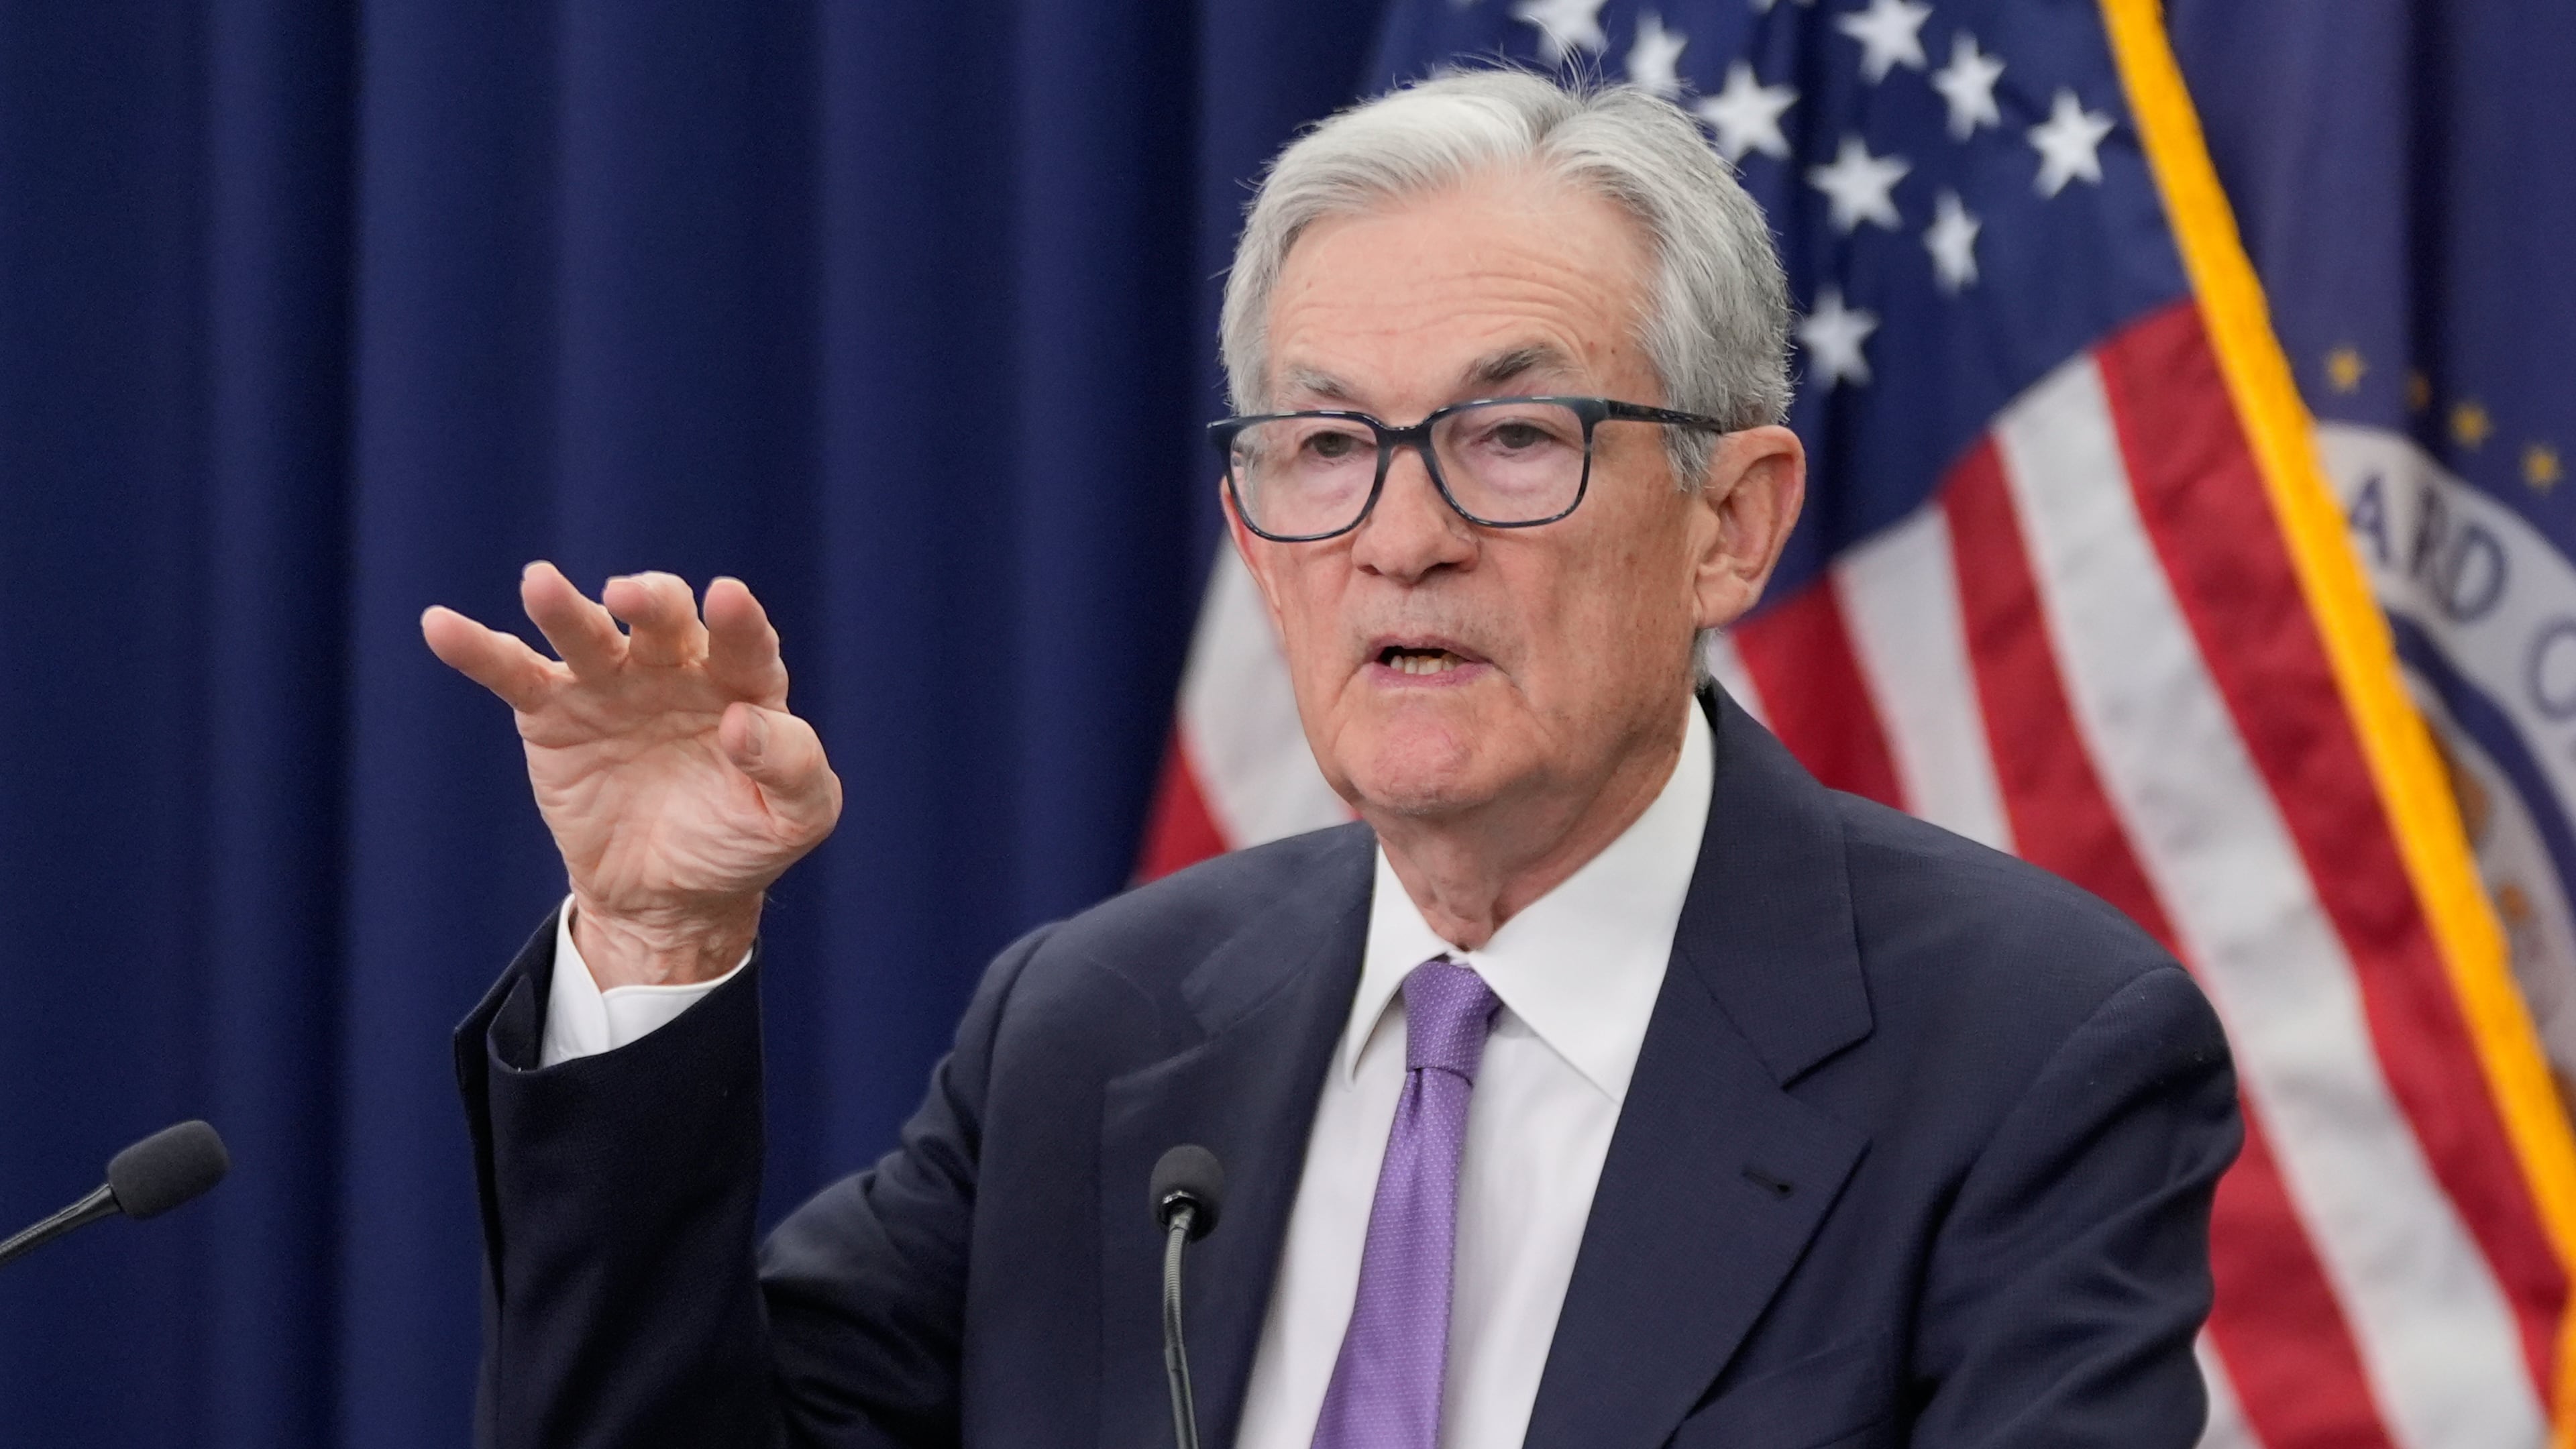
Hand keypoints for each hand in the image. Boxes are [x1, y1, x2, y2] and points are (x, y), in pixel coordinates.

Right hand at [421, 563, 842, 985]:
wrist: (671, 897)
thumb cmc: (741, 843)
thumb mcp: (795, 820)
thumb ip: (793, 769)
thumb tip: (745, 725)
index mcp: (744, 683)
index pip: (745, 641)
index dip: (738, 620)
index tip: (728, 598)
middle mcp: (677, 669)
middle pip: (664, 620)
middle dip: (651, 602)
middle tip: (632, 597)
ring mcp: (611, 685)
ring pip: (587, 634)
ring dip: (564, 608)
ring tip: (540, 584)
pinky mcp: (553, 714)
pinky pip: (513, 673)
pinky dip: (476, 649)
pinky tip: (440, 626)